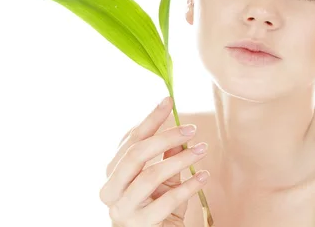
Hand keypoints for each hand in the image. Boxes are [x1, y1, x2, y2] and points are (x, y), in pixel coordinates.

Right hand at [100, 97, 209, 226]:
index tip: (168, 101)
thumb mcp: (163, 179)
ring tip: (202, 151)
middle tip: (191, 130)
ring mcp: (122, 210)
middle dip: (165, 137)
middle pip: (135, 154)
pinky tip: (203, 176)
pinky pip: (166, 201)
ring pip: (150, 175)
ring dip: (180, 160)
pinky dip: (188, 186)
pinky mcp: (139, 226)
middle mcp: (110, 191)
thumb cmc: (157, 209)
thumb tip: (180, 132)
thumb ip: (166, 156)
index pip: (130, 140)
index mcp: (112, 174)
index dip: (150, 119)